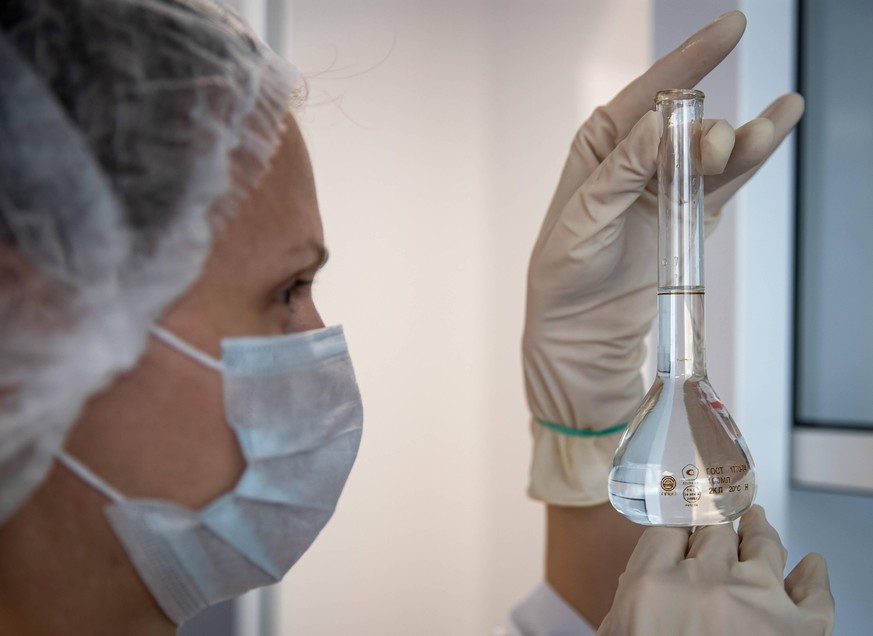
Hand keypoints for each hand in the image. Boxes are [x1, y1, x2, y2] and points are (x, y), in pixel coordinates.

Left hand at [524, 10, 804, 504]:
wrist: (579, 344)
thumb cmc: (562, 285)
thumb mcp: (578, 228)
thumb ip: (618, 176)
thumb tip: (657, 125)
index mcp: (597, 153)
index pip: (644, 95)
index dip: (687, 62)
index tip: (731, 27)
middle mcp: (633, 164)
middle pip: (683, 124)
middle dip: (704, 125)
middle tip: (713, 147)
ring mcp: (665, 191)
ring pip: (710, 152)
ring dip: (737, 139)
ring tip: (763, 129)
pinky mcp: (688, 221)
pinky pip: (723, 182)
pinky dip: (750, 157)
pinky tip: (777, 126)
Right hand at [597, 506, 834, 635]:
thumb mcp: (619, 635)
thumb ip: (627, 607)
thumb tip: (643, 582)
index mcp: (652, 585)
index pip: (666, 527)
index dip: (675, 521)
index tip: (680, 518)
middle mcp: (705, 582)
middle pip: (713, 529)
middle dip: (714, 521)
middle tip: (717, 513)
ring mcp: (757, 602)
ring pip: (762, 544)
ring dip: (759, 530)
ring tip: (758, 523)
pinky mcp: (800, 631)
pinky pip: (814, 594)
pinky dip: (814, 576)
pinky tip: (813, 566)